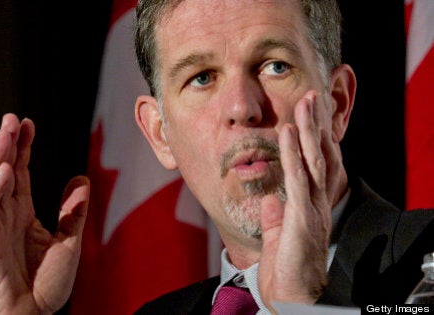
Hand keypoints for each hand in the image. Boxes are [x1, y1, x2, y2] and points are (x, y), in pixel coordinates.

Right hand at [0, 113, 89, 314]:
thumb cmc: (47, 285)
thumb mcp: (69, 241)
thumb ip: (73, 211)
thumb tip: (80, 179)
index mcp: (21, 214)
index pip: (19, 172)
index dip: (21, 147)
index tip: (27, 123)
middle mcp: (4, 216)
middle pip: (1, 171)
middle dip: (5, 143)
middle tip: (12, 118)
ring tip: (5, 133)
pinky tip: (4, 168)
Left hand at [257, 91, 341, 310]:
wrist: (293, 299)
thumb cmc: (286, 272)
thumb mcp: (278, 240)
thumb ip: (275, 219)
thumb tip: (268, 201)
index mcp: (312, 206)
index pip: (317, 165)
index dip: (315, 138)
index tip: (310, 113)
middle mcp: (318, 203)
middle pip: (321, 156)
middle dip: (317, 124)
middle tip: (313, 95)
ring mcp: (312, 208)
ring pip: (312, 160)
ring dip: (307, 129)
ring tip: (305, 100)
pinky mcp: (301, 216)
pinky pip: (296, 178)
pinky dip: (291, 153)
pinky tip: (286, 131)